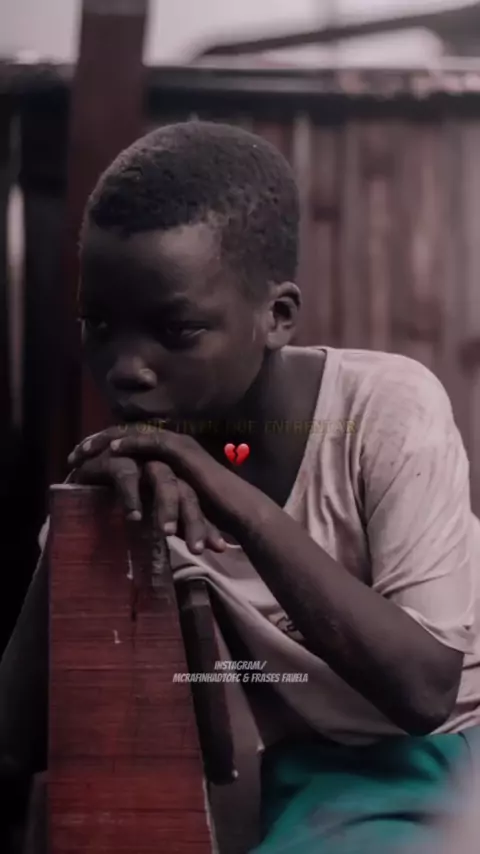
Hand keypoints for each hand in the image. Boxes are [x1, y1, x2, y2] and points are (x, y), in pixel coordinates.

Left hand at [68, 424, 260, 540]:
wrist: (238, 509)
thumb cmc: (210, 510)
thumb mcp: (175, 499)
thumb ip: (156, 495)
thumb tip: (135, 505)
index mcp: (169, 452)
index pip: (131, 443)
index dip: (105, 448)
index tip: (82, 458)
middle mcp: (172, 442)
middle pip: (127, 432)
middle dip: (98, 440)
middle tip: (75, 451)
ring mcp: (178, 443)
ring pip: (134, 433)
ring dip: (107, 440)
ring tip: (83, 449)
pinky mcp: (182, 451)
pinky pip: (151, 442)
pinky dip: (130, 444)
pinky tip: (112, 451)